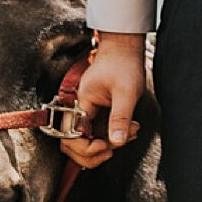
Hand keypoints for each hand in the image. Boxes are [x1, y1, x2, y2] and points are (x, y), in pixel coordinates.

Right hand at [59, 31, 144, 166]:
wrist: (125, 49)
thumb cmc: (123, 64)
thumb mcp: (126, 92)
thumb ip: (120, 117)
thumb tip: (116, 142)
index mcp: (81, 103)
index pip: (72, 136)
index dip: (87, 148)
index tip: (107, 147)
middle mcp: (80, 109)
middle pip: (73, 144)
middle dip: (94, 152)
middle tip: (115, 147)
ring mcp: (87, 112)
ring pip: (87, 141)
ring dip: (107, 144)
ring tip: (130, 133)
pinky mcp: (96, 113)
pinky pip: (98, 133)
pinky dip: (112, 136)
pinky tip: (129, 129)